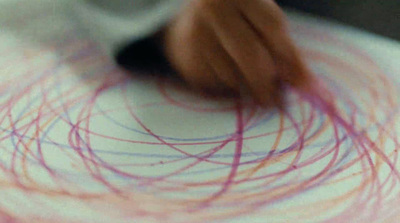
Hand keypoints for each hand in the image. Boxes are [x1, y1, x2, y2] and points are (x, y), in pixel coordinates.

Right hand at [163, 0, 309, 105]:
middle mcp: (214, 9)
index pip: (272, 27)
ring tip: (247, 79)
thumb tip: (305, 85)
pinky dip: (227, 87)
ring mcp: (197, 34)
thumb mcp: (259, 21)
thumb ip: (280, 47)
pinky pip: (217, 85)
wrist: (185, 22)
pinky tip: (224, 72)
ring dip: (247, 87)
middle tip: (276, 103)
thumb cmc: (234, 22)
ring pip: (234, 77)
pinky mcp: (187, 58)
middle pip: (252, 57)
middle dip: (268, 86)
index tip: (307, 85)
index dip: (292, 59)